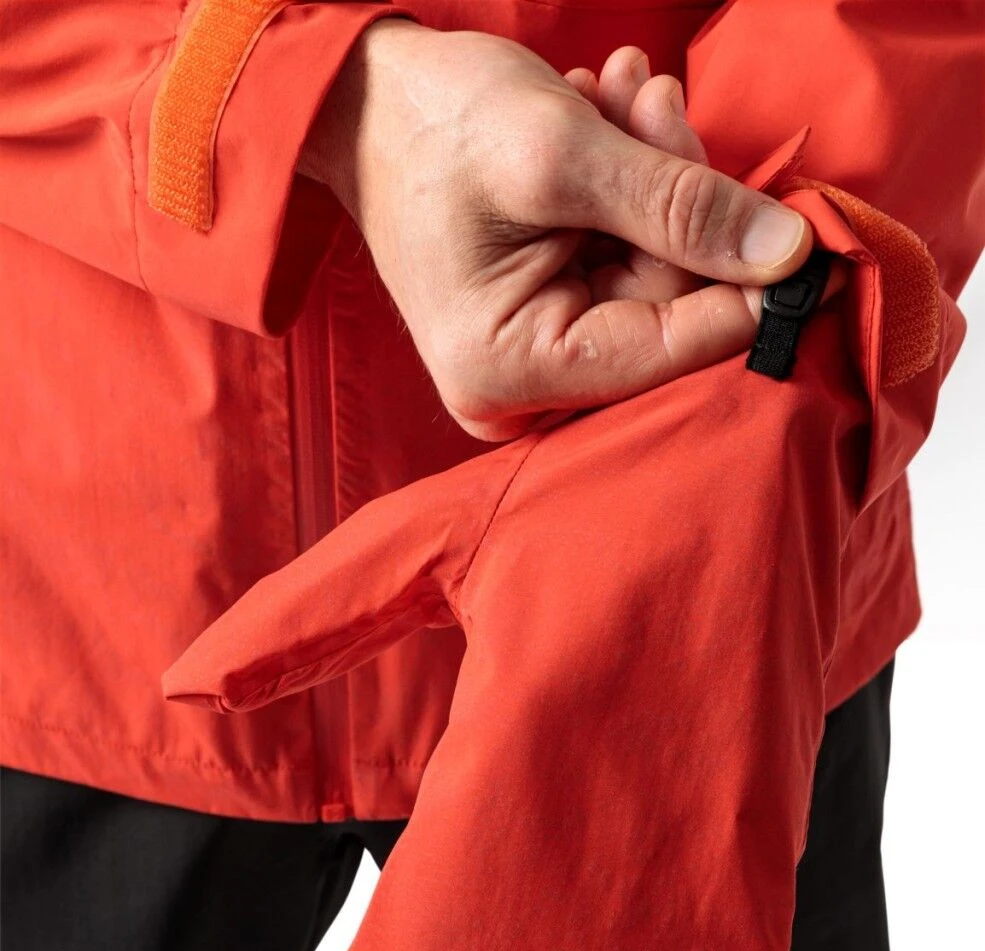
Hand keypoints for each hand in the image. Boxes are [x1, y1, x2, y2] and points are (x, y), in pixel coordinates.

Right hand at [300, 22, 813, 439]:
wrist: (364, 102)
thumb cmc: (435, 124)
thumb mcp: (562, 152)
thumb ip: (681, 206)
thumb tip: (792, 254)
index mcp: (512, 371)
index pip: (670, 348)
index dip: (753, 291)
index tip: (815, 235)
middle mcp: (525, 387)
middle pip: (668, 307)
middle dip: (678, 198)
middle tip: (654, 98)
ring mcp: (538, 357)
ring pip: (658, 275)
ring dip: (656, 174)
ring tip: (616, 92)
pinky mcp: (549, 320)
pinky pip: (629, 262)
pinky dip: (634, 187)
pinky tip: (604, 118)